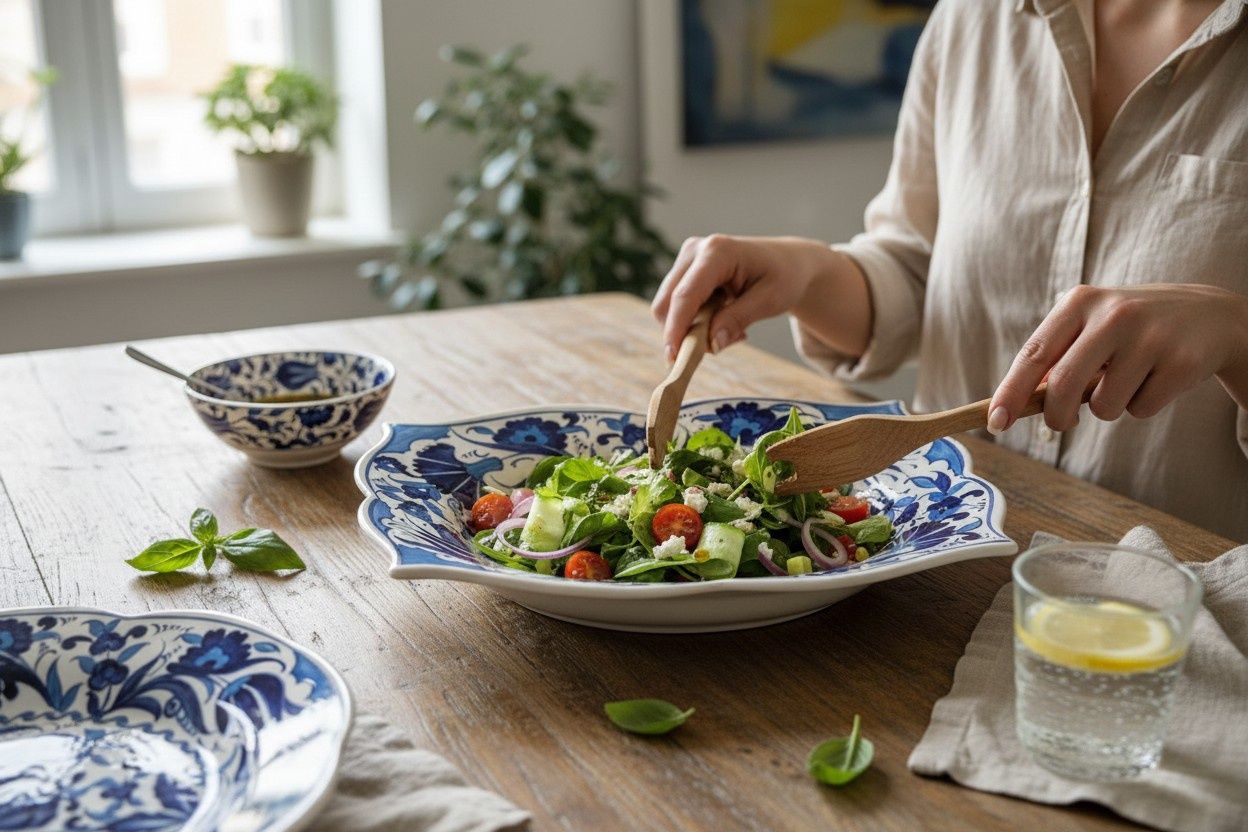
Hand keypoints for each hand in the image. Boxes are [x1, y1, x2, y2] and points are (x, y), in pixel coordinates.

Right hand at [651, 234, 870, 360]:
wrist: (786, 262)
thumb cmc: (783, 277)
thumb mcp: (770, 300)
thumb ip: (738, 319)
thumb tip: (711, 344)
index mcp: (717, 251)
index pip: (686, 295)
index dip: (676, 328)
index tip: (674, 358)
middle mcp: (695, 250)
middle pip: (667, 303)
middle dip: (683, 333)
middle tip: (718, 347)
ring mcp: (687, 259)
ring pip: (668, 308)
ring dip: (692, 330)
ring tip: (731, 331)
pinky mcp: (684, 271)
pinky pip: (677, 307)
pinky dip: (694, 323)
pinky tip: (722, 321)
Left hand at [989, 284, 1247, 433]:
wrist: (1211, 315)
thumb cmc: (1131, 329)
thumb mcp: (1091, 326)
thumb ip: (1057, 358)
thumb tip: (1016, 402)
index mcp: (1080, 302)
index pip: (1034, 354)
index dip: (1011, 392)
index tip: (995, 422)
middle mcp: (1114, 314)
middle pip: (1064, 386)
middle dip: (1057, 417)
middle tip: (1063, 423)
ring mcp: (1150, 337)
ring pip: (1105, 406)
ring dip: (1109, 408)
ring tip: (1128, 379)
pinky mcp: (1181, 362)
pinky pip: (1140, 410)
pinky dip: (1141, 406)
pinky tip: (1157, 378)